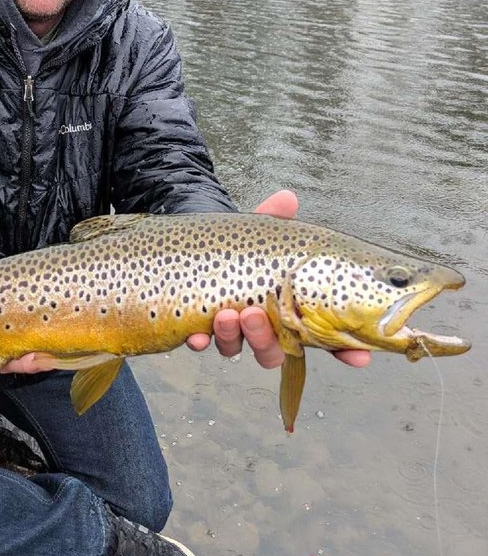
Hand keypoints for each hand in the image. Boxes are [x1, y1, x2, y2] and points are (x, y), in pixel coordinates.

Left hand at [186, 190, 370, 368]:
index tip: (359, 358)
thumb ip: (273, 219)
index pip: (321, 336)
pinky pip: (200, 344)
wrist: (197, 244)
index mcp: (286, 308)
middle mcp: (260, 326)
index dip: (343, 351)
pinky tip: (195, 337)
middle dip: (265, 339)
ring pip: (237, 348)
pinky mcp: (200, 328)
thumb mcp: (258, 232)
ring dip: (232, 337)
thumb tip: (287, 198)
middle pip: (272, 350)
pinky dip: (199, 342)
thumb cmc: (240, 245)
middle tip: (255, 315)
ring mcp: (230, 330)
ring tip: (226, 314)